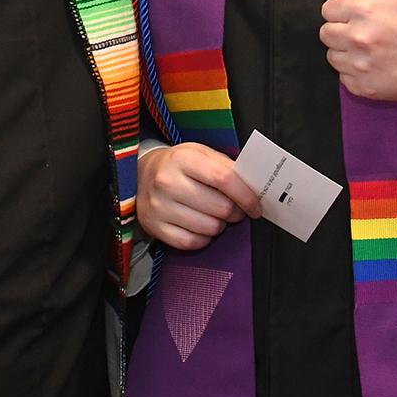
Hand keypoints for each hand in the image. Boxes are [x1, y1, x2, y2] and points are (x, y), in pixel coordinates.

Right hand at [137, 142, 261, 250]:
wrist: (140, 174)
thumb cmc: (178, 164)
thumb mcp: (200, 153)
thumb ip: (226, 166)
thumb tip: (253, 186)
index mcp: (183, 158)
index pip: (224, 179)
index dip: (246, 195)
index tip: (256, 206)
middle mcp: (168, 181)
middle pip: (220, 207)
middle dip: (235, 212)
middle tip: (234, 209)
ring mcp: (159, 206)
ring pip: (209, 228)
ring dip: (220, 225)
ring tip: (214, 214)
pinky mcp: (154, 227)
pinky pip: (193, 242)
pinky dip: (203, 238)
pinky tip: (200, 225)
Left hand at [319, 0, 396, 117]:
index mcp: (362, 8)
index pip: (329, 8)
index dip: (345, 9)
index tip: (365, 12)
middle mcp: (357, 36)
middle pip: (326, 32)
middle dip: (343, 29)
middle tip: (370, 30)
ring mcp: (361, 65)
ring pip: (333, 56)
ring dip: (347, 52)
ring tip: (373, 47)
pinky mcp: (366, 88)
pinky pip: (345, 79)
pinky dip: (356, 73)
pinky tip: (378, 65)